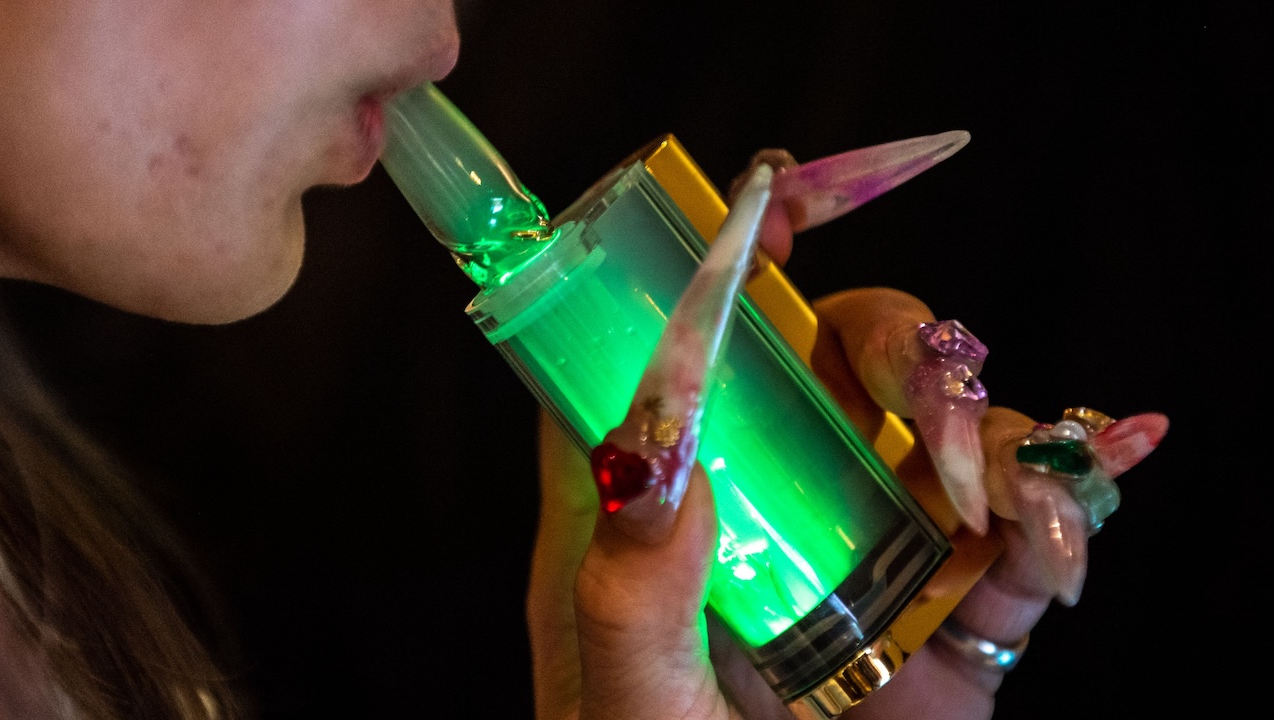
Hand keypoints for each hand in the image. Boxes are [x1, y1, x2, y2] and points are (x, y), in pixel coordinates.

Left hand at [526, 150, 1165, 719]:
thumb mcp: (624, 694)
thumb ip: (631, 587)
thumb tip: (663, 451)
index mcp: (675, 497)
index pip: (688, 343)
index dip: (730, 258)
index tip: (779, 193)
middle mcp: (779, 495)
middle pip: (841, 354)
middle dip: (896, 345)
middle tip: (918, 402)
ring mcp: (877, 543)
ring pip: (948, 423)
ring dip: (987, 428)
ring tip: (987, 497)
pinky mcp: (958, 605)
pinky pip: (1028, 528)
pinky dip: (1067, 502)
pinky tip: (1060, 513)